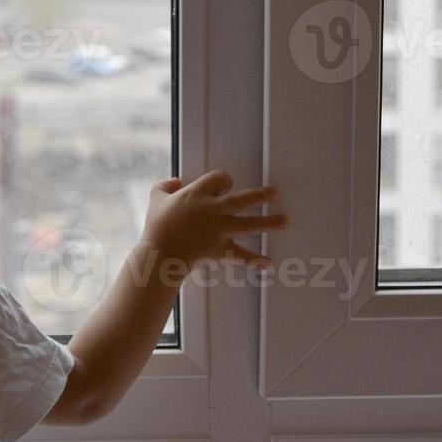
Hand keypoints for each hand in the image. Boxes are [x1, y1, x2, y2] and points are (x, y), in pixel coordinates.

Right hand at [142, 171, 286, 272]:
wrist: (159, 255)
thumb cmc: (156, 226)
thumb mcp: (156, 199)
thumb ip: (164, 186)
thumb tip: (174, 182)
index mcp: (197, 194)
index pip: (219, 178)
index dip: (223, 180)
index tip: (224, 186)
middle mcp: (212, 210)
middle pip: (242, 199)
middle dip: (261, 195)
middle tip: (275, 192)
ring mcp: (218, 230)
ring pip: (249, 224)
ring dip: (269, 222)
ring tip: (285, 220)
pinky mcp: (220, 249)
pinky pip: (240, 256)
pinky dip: (254, 261)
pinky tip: (269, 263)